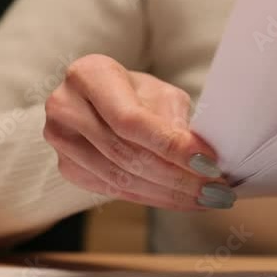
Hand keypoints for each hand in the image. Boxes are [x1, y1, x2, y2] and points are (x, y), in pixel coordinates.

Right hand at [43, 54, 234, 209]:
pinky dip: (151, 198)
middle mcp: (66, 107)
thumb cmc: (135, 91)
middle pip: (126, 154)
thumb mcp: (160, 93)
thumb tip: (202, 159)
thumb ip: (175, 121)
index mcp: (88, 75)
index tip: (209, 164)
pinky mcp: (68, 168)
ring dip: (168, 194)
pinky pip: (114, 190)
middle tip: (215, 190)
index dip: (172, 147)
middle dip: (177, 177)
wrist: (100, 100)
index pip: (131, 121)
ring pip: (120, 179)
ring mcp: (61, 141)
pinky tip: (179, 200)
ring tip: (206, 200)